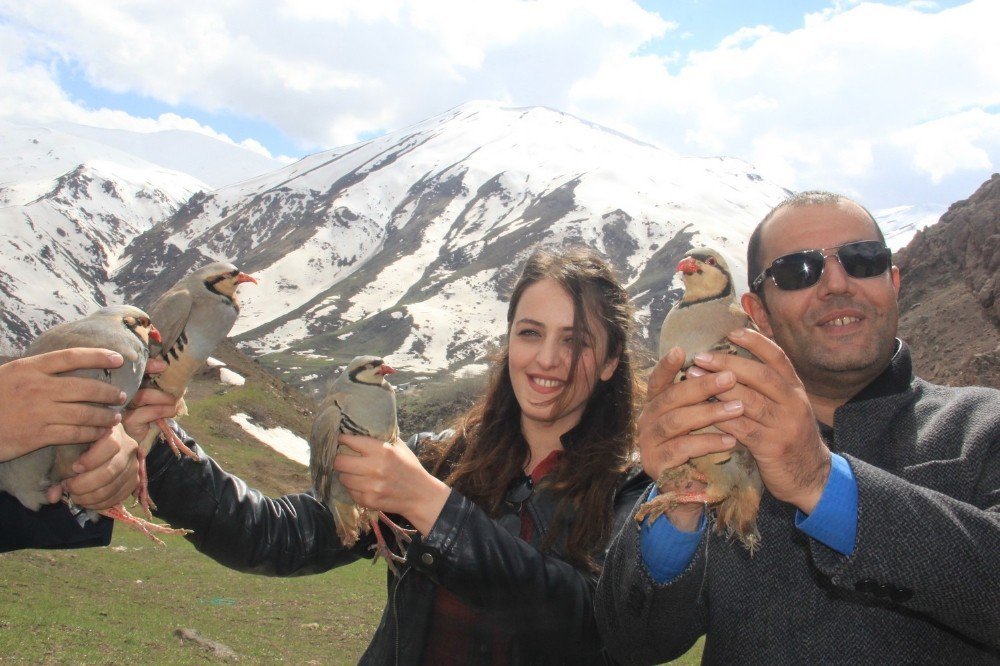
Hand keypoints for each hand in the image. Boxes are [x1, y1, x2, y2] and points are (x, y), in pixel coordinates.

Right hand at [0, 349, 125, 461]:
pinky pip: (73, 434)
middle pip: (85, 387)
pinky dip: (91, 433)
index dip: (98, 356)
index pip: (71, 357)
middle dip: (108, 392)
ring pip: (84, 412)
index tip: (118, 358)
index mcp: (30, 368)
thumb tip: (69, 365)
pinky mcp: (37, 435)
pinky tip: (99, 433)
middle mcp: (37, 387)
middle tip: (121, 395)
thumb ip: (39, 371)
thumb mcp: (12, 374)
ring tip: (113, 417)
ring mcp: (38, 412)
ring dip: (104, 415)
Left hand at [57, 424, 139, 510]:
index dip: (92, 460)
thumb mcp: (68, 449)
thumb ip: (59, 469)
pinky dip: (101, 503)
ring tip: (75, 496)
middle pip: (112, 470)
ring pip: (114, 486)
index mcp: (114, 431)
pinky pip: (119, 496)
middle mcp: (129, 446)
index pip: (111, 445)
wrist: (98, 447)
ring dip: (91, 497)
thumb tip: (52, 496)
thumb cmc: (80, 444)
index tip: (74, 468)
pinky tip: (87, 501)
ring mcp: (134, 464)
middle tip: (69, 487)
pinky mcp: (134, 480)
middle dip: (86, 484)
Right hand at [122, 357, 177, 442]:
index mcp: (133, 383)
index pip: (136, 369)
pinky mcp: (129, 420)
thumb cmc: (160, 410)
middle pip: (136, 381)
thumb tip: (179, 372)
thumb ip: (166, 382)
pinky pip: (146, 412)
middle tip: (176, 390)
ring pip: (143, 395)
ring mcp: (124, 406)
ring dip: (164, 398)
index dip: (148, 364)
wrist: (156, 433)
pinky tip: (171, 412)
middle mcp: (124, 392)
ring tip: (174, 403)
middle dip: (158, 382)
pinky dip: (163, 410)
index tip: (163, 365)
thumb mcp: (164, 393)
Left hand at [333, 434, 450, 535]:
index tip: (339, 439)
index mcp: (382, 451)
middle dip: (338, 458)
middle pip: (339, 462)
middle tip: (341, 457)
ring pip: (342, 478)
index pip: (350, 441)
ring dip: (346, 474)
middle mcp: (374, 468)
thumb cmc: (409, 467)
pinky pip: (350, 491)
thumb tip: (359, 427)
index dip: (341, 439)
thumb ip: (381, 437)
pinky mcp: (368, 500)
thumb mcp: (400, 447)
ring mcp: (370, 486)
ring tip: (355, 472)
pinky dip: (353, 488)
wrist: (420, 495)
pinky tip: (363, 484)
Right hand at [637, 346, 743, 529]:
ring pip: (676, 421)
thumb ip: (701, 397)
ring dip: (710, 413)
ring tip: (738, 408)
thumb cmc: (698, 449)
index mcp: (655, 405)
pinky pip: (682, 448)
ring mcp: (648, 442)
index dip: (667, 365)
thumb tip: (724, 365)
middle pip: (671, 397)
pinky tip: (731, 441)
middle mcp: (645, 420)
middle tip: (730, 378)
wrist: (690, 492)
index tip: (682, 350)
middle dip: (702, 386)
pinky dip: (708, 442)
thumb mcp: (699, 419)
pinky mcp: (656, 464)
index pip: (658, 381)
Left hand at [690, 328, 830, 513]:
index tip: (731, 332)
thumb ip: (767, 387)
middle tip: (700, 357)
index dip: (756, 342)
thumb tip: (733, 363)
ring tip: (693, 378)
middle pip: (760, 375)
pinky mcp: (773, 447)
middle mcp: (793, 403)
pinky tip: (701, 411)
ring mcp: (784, 425)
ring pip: (749, 401)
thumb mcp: (786, 407)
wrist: (812, 477)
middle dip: (727, 363)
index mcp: (795, 389)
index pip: (778, 357)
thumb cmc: (790, 437)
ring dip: (718, 388)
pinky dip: (720, 418)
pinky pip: (742, 429)